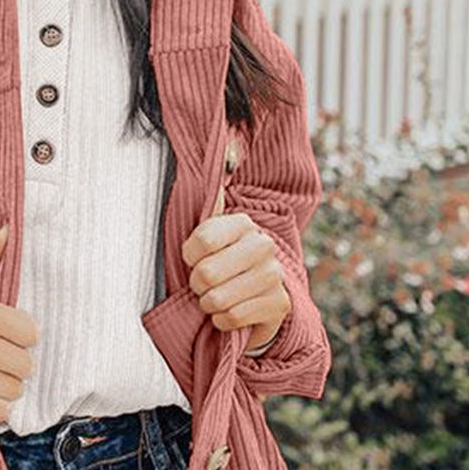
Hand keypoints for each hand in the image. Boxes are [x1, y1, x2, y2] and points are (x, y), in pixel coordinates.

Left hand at [180, 187, 290, 350]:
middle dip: (197, 285)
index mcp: (242, 223)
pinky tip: (227, 313)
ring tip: (214, 298)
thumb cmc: (221, 261)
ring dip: (209, 304)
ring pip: (219, 298)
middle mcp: (263, 245)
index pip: (201, 241)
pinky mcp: (280, 304)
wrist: (257, 295)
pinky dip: (222, 320)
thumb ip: (210, 198)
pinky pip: (233, 318)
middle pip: (207, 274)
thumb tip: (230, 148)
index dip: (189, 257)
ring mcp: (274, 274)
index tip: (193, 259)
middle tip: (202, 284)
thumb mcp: (209, 233)